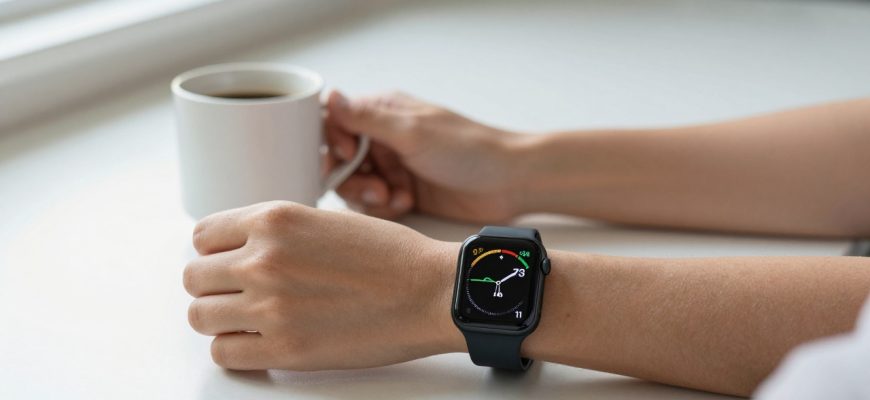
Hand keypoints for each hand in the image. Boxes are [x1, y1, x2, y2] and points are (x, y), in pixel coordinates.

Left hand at [183, 201, 463, 369]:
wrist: (430, 291)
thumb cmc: (391, 256)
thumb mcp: (326, 219)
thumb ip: (279, 232)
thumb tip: (244, 250)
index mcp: (274, 220)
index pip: (203, 236)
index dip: (215, 252)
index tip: (229, 262)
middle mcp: (263, 260)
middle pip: (194, 278)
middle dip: (214, 286)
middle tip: (239, 294)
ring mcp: (271, 306)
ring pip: (200, 316)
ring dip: (220, 319)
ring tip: (247, 320)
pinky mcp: (285, 348)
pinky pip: (224, 353)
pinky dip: (236, 349)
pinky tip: (258, 343)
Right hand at [324, 90, 524, 222]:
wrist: (508, 182)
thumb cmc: (467, 149)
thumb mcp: (412, 132)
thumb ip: (366, 119)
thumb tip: (329, 96)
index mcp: (384, 112)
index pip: (335, 122)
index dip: (334, 143)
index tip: (349, 158)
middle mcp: (385, 137)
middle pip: (340, 160)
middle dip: (351, 178)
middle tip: (376, 191)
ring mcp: (395, 165)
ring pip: (355, 185)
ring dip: (368, 196)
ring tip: (394, 198)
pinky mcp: (404, 191)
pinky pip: (375, 204)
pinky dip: (385, 207)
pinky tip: (407, 203)